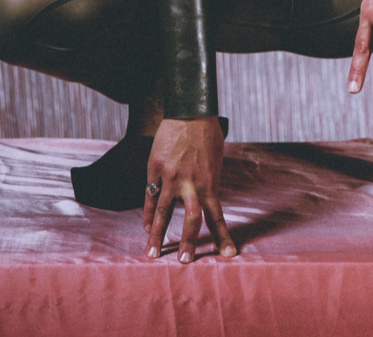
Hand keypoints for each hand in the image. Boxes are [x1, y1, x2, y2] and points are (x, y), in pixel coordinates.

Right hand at [142, 116, 235, 262]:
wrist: (189, 110)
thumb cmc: (207, 133)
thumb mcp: (215, 160)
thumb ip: (209, 182)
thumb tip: (205, 198)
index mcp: (209, 182)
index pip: (217, 216)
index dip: (222, 236)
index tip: (227, 255)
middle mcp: (190, 184)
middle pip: (191, 221)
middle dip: (188, 243)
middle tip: (184, 262)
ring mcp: (171, 177)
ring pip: (163, 213)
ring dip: (157, 235)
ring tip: (151, 254)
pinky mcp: (155, 168)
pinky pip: (150, 196)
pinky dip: (148, 213)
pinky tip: (145, 227)